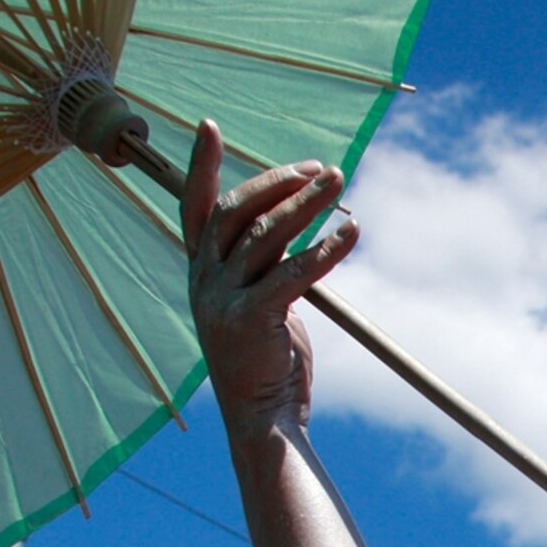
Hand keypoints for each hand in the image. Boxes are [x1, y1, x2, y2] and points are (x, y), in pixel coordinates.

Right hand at [182, 120, 358, 433]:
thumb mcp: (257, 301)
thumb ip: (264, 262)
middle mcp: (203, 282)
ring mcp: (222, 302)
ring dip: (306, 204)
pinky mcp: (251, 320)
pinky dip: (325, 250)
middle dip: (277, 182)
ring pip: (265, 236)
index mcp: (200, 274)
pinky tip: (351, 233)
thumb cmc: (266, 360)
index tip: (208, 126)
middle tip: (320, 168)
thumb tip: (292, 218)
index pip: (194, 209)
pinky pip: (292, 274)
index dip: (201, 167)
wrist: (263, 420)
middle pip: (236, 212)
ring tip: (339, 180)